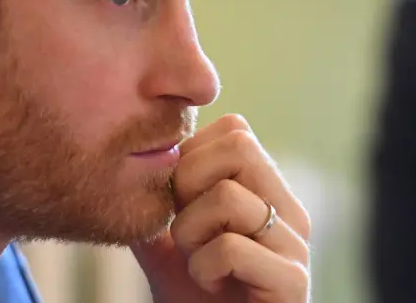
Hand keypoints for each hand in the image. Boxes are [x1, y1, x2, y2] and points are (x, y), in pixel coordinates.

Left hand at [131, 114, 310, 302]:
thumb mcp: (167, 248)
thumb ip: (153, 209)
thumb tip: (120, 169)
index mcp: (266, 193)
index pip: (235, 129)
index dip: (192, 155)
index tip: (179, 201)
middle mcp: (289, 211)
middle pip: (239, 145)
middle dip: (189, 182)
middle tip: (185, 228)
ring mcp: (295, 246)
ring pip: (227, 197)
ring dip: (191, 234)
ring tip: (197, 264)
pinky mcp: (294, 283)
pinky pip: (233, 248)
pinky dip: (204, 268)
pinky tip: (211, 286)